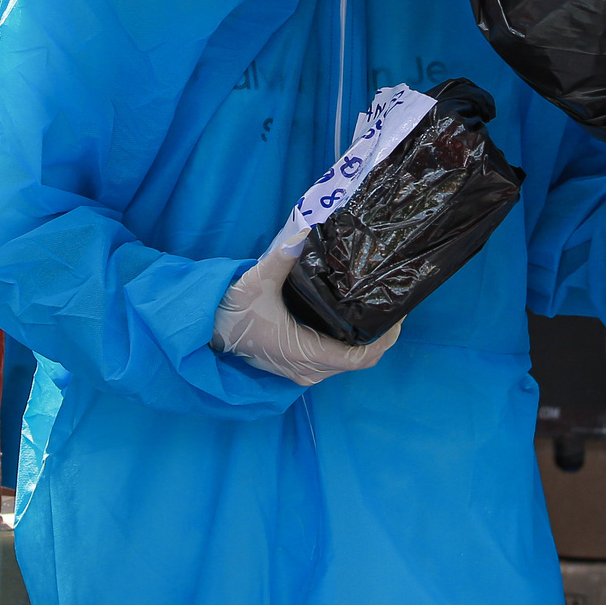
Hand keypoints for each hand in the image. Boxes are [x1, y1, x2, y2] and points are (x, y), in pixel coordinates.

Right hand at [212, 229, 400, 385]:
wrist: (206, 330)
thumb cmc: (232, 309)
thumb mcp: (256, 280)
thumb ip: (282, 257)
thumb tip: (304, 231)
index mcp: (304, 352)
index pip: (360, 357)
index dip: (385, 339)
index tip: (398, 315)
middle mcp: (307, 370)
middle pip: (360, 361)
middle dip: (381, 337)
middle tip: (393, 306)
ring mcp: (301, 373)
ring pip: (347, 364)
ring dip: (366, 343)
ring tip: (378, 310)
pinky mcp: (296, 368)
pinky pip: (334, 362)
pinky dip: (349, 347)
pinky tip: (352, 322)